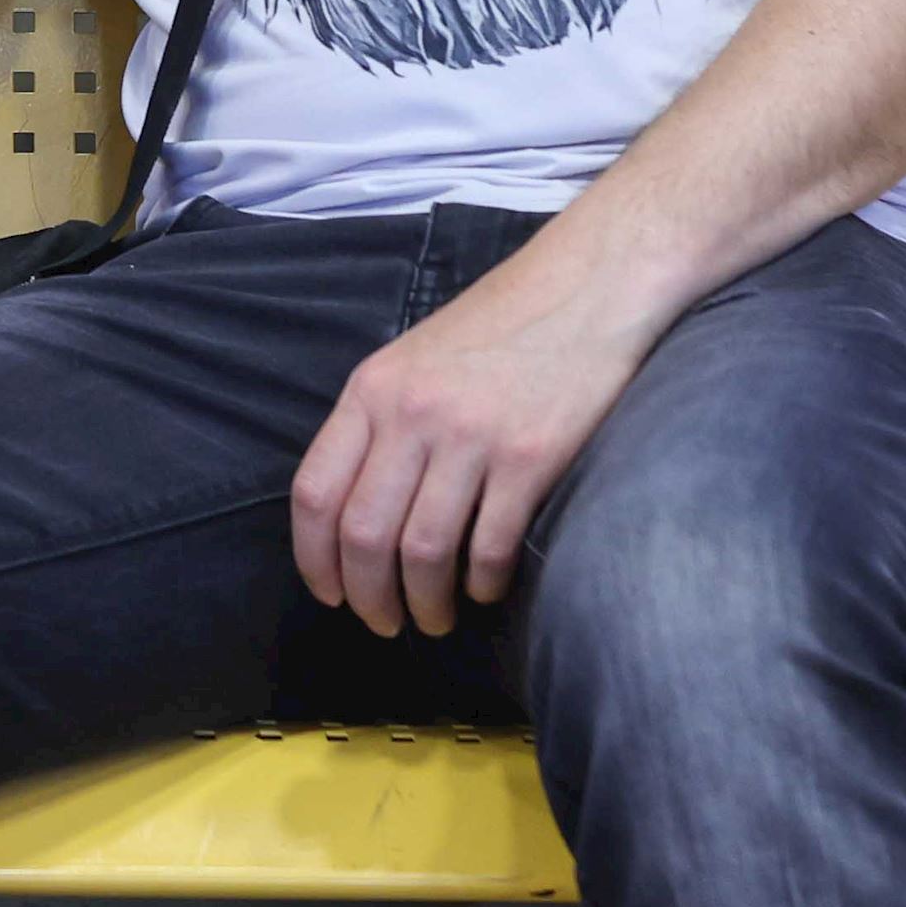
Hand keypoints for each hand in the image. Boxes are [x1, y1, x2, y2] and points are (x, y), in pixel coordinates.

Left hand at [288, 241, 668, 638]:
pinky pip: (490, 547)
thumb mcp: (415, 357)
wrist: (590, 283)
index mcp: (373, 389)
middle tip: (384, 623)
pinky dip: (482, 584)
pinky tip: (486, 588)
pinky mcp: (531, 457)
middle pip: (364, 534)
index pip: (315, 492)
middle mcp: (413, 414)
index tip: (330, 593)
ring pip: (424, 552)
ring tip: (435, 619)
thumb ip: (381, 423)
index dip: (315, 559)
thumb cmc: (503, 324)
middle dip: (368, 597)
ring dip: (425, 603)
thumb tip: (355, 513)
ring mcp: (472, 436)